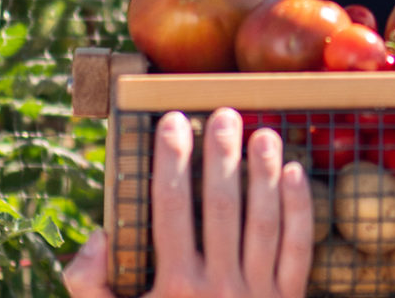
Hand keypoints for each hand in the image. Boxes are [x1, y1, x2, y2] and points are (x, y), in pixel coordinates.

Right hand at [64, 107, 313, 297]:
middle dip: (221, 157)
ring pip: (264, 222)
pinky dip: (300, 210)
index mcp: (172, 289)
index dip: (170, 162)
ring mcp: (257, 295)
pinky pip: (298, 250)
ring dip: (264, 174)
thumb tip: (98, 236)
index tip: (171, 122)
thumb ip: (94, 287)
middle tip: (225, 114)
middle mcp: (216, 289)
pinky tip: (297, 173)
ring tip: (264, 133)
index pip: (169, 210)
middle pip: (220, 207)